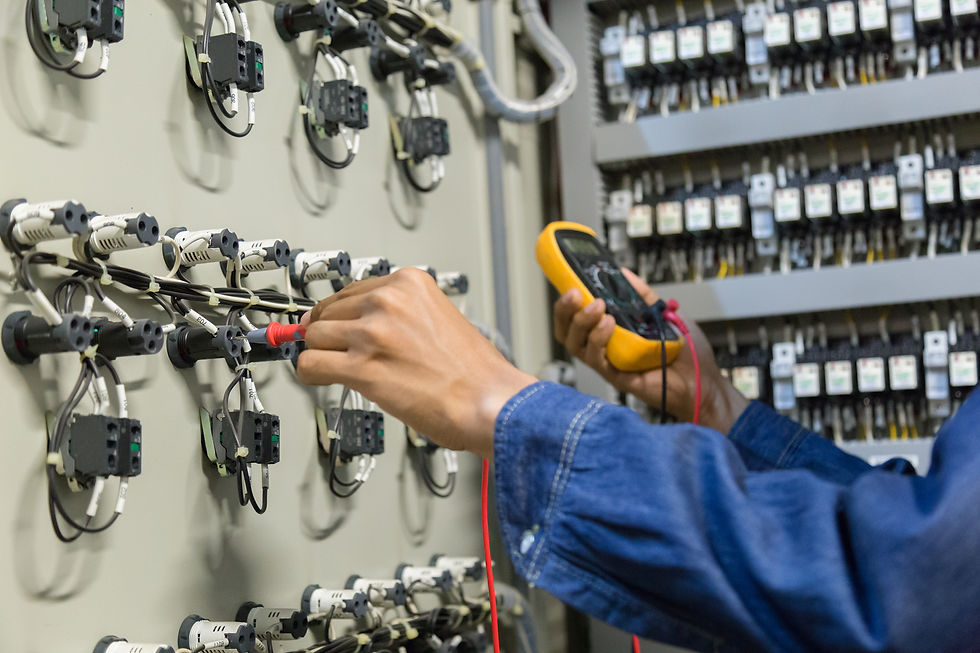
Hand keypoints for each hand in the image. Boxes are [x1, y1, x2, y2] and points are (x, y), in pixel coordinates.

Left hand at [297, 269, 536, 458]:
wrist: (488, 401)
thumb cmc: (473, 371)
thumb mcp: (439, 316)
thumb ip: (402, 313)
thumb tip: (363, 322)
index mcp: (409, 284)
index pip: (351, 291)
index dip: (341, 313)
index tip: (336, 324)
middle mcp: (388, 302)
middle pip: (328, 312)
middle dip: (329, 334)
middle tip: (337, 350)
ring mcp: (373, 334)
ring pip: (315, 337)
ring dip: (320, 354)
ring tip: (335, 367)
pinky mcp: (362, 368)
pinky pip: (311, 365)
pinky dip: (310, 374)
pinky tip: (320, 378)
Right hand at [553, 268, 747, 433]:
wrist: (704, 381)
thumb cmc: (686, 353)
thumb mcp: (663, 313)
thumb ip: (642, 295)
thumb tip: (622, 272)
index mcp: (611, 331)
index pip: (576, 317)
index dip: (567, 302)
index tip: (571, 284)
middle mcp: (604, 347)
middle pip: (568, 331)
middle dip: (565, 310)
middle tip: (575, 293)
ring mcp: (609, 363)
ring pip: (576, 345)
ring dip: (582, 322)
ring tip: (598, 306)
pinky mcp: (616, 377)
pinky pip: (596, 360)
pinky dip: (598, 340)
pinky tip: (610, 325)